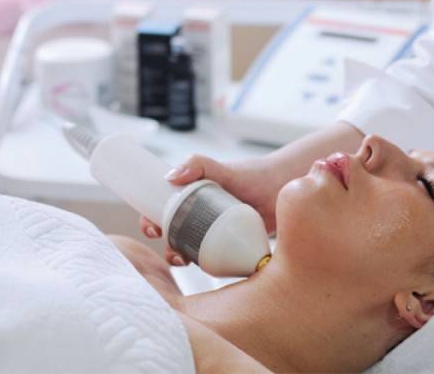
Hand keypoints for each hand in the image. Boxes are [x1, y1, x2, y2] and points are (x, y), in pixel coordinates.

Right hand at [140, 154, 280, 265]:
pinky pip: (213, 261)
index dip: (150, 222)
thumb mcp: (222, 168)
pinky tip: (208, 269)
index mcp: (191, 198)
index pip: (161, 212)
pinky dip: (206, 267)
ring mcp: (215, 233)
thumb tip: (171, 176)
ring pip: (190, 250)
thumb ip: (198, 164)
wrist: (283, 189)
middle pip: (172, 236)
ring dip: (182, 259)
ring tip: (186, 261)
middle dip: (166, 247)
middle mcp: (200, 217)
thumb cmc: (251, 175)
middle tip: (173, 252)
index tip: (152, 230)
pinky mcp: (231, 247)